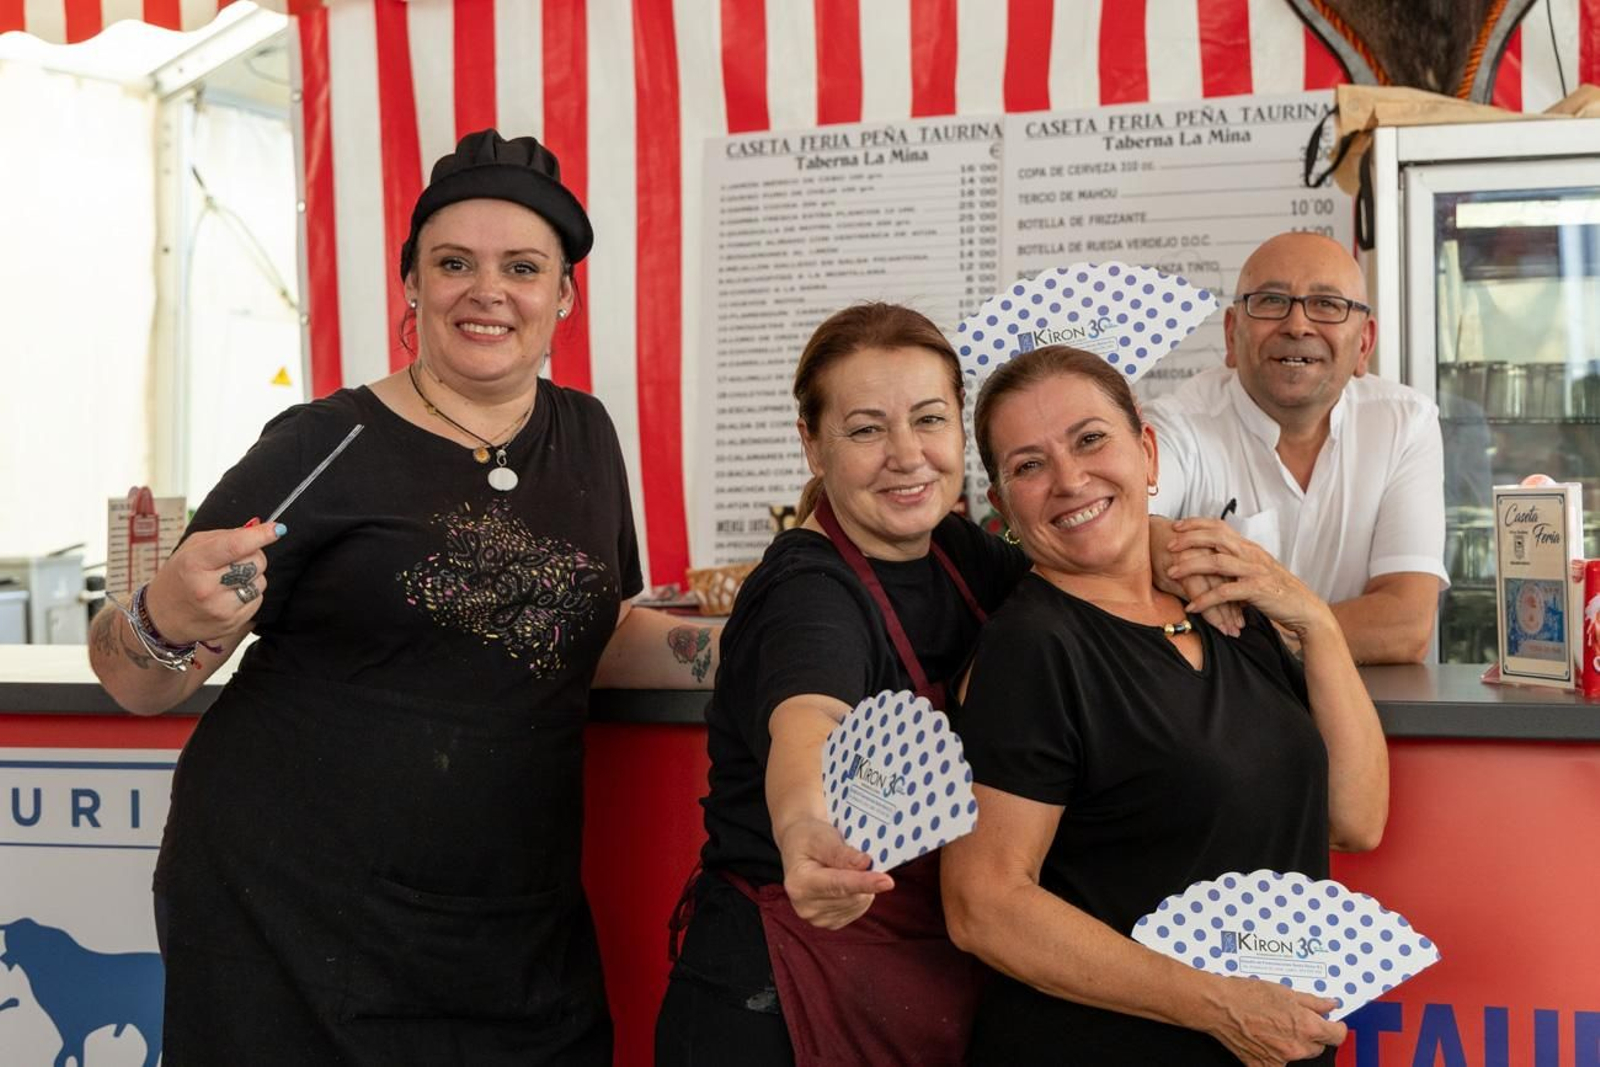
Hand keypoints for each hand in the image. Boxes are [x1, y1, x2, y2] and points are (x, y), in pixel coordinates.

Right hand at [143, 521, 286, 643]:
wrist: (162, 618)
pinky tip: (230, 595)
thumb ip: (225, 536)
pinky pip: (258, 600)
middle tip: (238, 559)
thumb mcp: (191, 549)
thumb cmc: (179, 577)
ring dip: (252, 576)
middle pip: (255, 563)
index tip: (277, 529)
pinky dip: (250, 593)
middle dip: (255, 556)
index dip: (260, 536)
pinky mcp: (232, 624)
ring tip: (229, 579)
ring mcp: (220, 609)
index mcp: (193, 563)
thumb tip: (259, 527)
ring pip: (260, 582)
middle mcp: (206, 588)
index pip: (235, 546)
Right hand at [775, 817, 893, 928]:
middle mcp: (804, 906)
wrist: (800, 847)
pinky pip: (858, 910)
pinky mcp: (830, 923)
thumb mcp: (822, 837)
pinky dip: (860, 894)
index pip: (838, 884)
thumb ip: (842, 853)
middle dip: (863, 877)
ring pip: (858, 904)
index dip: (864, 883)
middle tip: (858, 857)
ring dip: (862, 885)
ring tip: (846, 868)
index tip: (887, 881)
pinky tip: (848, 881)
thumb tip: (865, 864)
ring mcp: (817, 918)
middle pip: (852, 896)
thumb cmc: (810, 838)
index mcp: (799, 883)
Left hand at [1164, 519, 1332, 640]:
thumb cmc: (1277, 590)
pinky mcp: (1257, 590)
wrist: (1303, 607)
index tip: (1176, 526)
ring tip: (1172, 573)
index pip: (1220, 526)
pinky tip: (1193, 606)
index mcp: (1248, 547)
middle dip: (1188, 539)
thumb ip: (1234, 563)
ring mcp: (1254, 571)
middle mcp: (1250, 554)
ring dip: (1191, 566)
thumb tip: (1209, 558)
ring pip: (1217, 561)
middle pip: (1215, 537)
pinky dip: (1206, 599)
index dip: (1196, 523)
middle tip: (1168, 545)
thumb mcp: (1254, 570)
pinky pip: (1225, 592)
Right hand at [1205, 977, 1346, 1065]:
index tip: (1333, 1024)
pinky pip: (1277, 1063)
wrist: (1218, 1006)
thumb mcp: (1285, 992)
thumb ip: (1313, 1002)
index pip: (1337, 1036)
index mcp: (1307, 1027)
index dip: (1336, 1027)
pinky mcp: (1263, 1066)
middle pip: (1318, 1047)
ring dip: (1293, 1044)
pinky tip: (1263, 1039)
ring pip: (1298, 1055)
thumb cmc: (1247, 994)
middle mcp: (1297, 1047)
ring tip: (1274, 1026)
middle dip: (1312, 1034)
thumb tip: (1331, 1005)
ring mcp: (1280, 1059)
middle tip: (1295, 1019)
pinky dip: (1274, 1054)